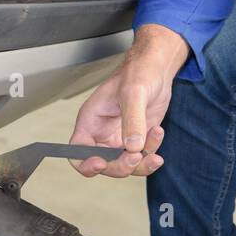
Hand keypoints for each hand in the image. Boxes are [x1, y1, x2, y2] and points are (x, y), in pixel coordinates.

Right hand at [70, 24, 188, 177]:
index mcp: (91, 121)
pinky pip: (142, 157)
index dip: (84, 163)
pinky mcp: (137, 140)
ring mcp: (120, 139)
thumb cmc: (138, 72)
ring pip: (125, 166)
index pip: (77, 151)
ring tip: (154, 150)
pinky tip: (158, 132)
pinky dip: (152, 151)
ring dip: (141, 164)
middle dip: (120, 166)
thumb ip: (132, 120)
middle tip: (135, 156)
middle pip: (104, 165)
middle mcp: (102, 134)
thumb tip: (132, 146)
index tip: (100, 164)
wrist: (157, 70)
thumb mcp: (133, 93)